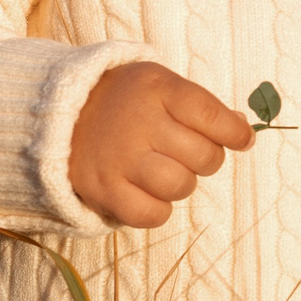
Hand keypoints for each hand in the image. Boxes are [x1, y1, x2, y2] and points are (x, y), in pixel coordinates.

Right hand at [67, 62, 253, 227]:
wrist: (58, 115)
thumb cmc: (123, 101)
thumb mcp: (159, 85)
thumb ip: (199, 106)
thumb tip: (242, 130)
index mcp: (157, 88)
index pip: (212, 115)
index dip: (235, 133)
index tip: (241, 139)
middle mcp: (139, 122)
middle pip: (203, 156)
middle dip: (206, 158)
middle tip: (187, 152)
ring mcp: (120, 158)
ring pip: (181, 186)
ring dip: (182, 184)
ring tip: (164, 170)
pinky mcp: (102, 189)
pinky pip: (152, 215)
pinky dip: (158, 209)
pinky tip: (147, 192)